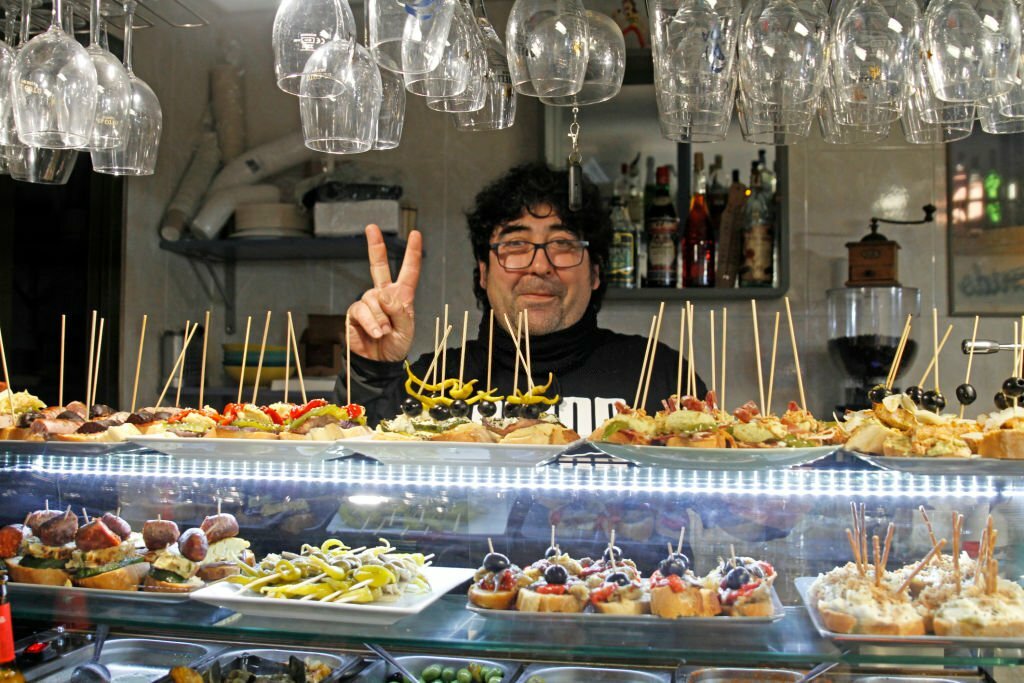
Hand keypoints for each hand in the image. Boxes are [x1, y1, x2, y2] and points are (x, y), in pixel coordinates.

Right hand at [346, 224, 421, 361]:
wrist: (378, 363)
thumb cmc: (396, 345)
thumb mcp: (407, 330)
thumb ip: (401, 312)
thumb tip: (385, 296)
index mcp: (401, 296)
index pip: (409, 271)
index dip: (412, 253)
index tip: (415, 234)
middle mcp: (383, 294)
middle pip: (378, 266)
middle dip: (375, 245)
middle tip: (371, 227)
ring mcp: (368, 302)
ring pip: (374, 299)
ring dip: (381, 319)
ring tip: (384, 333)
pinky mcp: (355, 312)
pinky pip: (362, 311)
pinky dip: (371, 323)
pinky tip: (375, 333)